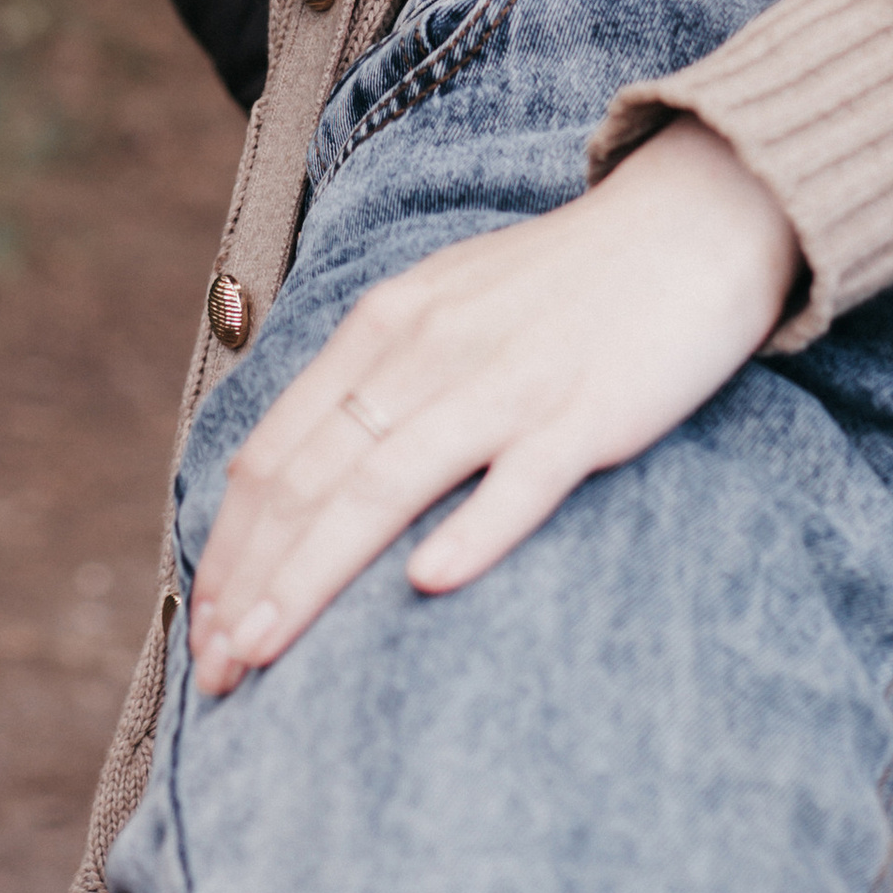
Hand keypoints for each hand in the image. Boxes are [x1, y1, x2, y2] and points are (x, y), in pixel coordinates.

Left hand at [186, 111, 798, 695]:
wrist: (689, 223)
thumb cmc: (563, 282)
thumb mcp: (445, 304)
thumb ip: (377, 376)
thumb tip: (301, 472)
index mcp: (386, 324)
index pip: (277, 451)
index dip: (228, 544)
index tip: (203, 623)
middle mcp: (429, 350)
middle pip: (312, 481)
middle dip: (249, 583)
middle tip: (213, 669)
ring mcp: (506, 383)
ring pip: (383, 487)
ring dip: (311, 578)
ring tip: (260, 652)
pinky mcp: (585, 412)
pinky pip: (519, 481)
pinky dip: (469, 532)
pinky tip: (425, 586)